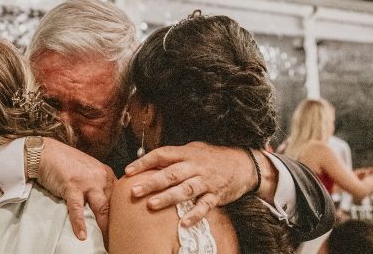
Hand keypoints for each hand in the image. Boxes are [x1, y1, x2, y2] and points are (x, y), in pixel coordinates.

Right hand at [37, 138, 115, 240]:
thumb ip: (100, 187)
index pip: (121, 198)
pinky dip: (79, 223)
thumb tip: (107, 208)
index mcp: (107, 175)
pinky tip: (81, 235)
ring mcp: (87, 182)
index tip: (126, 229)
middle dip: (119, 224)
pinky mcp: (72, 186)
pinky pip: (77, 208)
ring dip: (105, 226)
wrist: (47, 152)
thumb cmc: (67, 164)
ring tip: (109, 242)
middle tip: (122, 239)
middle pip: (114, 205)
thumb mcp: (90, 173)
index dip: (124, 215)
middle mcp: (101, 177)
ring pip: (101, 207)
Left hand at [124, 142, 257, 226]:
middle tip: (134, 191)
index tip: (128, 171)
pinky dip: (195, 215)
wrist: (244, 164)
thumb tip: (149, 161)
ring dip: (168, 198)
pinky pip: (205, 206)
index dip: (144, 162)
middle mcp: (195, 166)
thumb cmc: (213, 157)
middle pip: (171, 174)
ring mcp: (206, 181)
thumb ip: (173, 155)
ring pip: (185, 190)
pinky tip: (183, 224)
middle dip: (151, 182)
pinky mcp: (217, 195)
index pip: (162, 155)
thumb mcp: (193, 149)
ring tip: (151, 205)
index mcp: (187, 153)